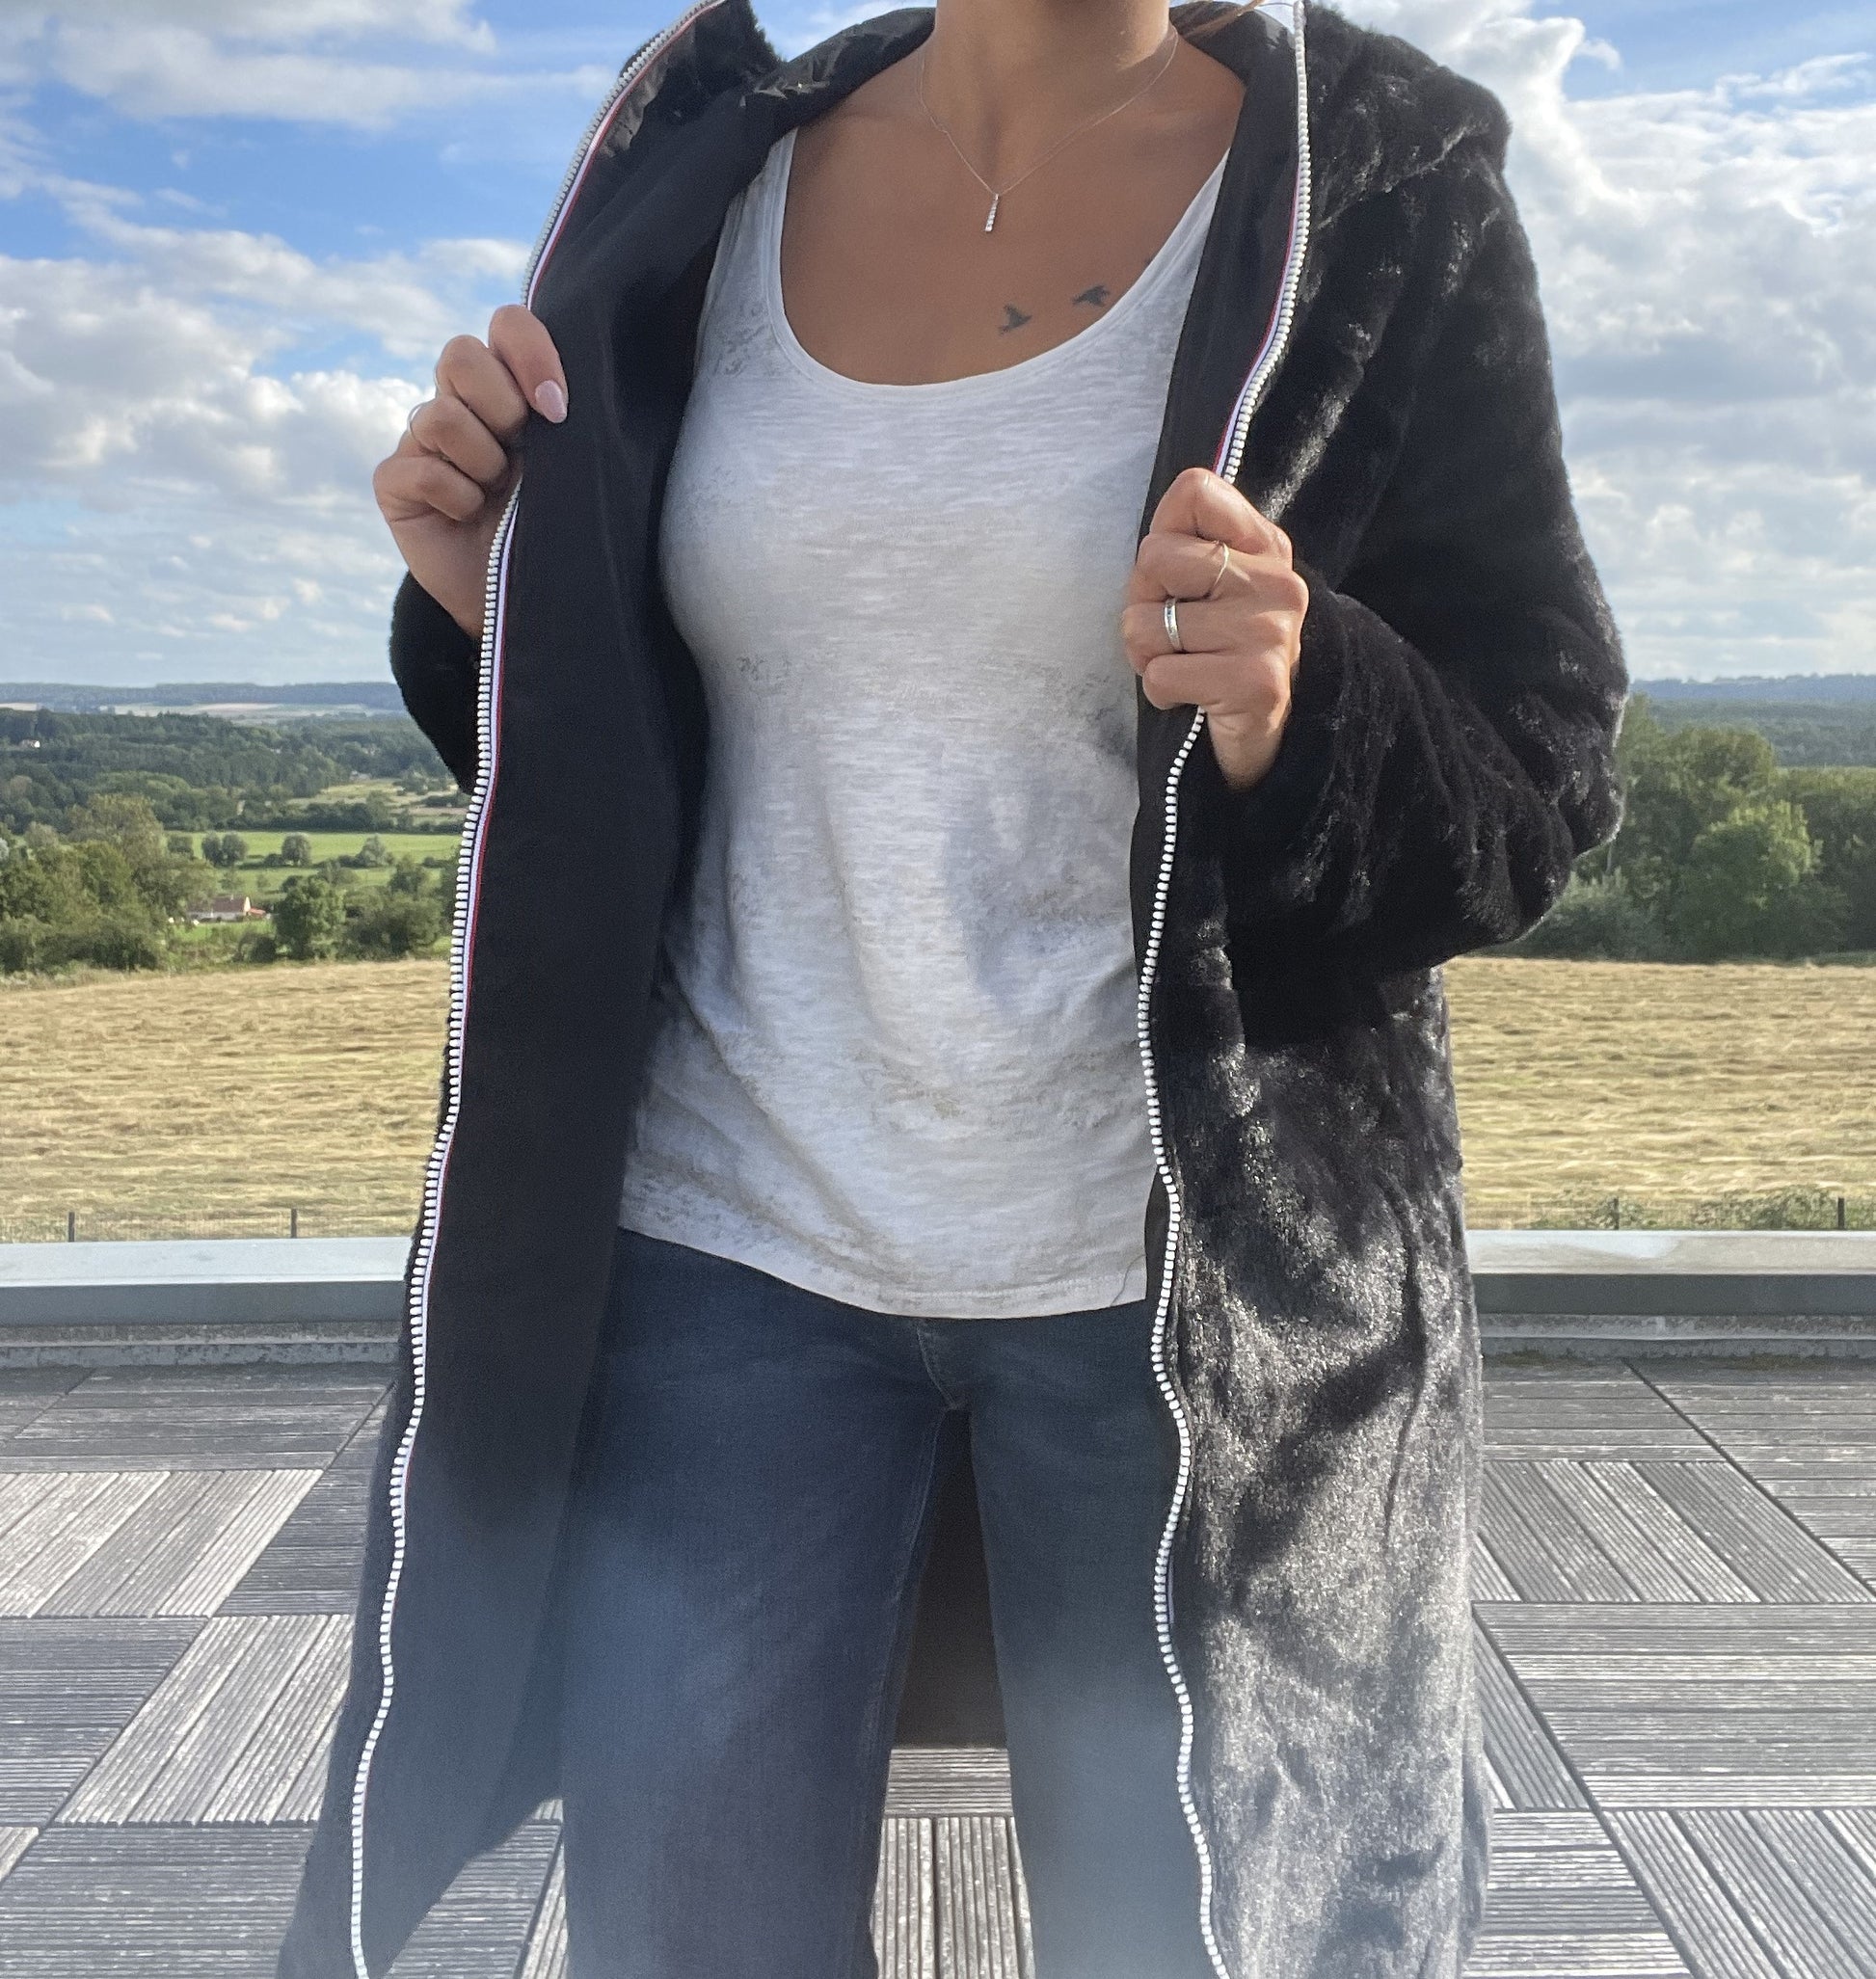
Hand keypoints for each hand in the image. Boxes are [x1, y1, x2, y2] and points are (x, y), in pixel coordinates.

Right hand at [373, 305, 568, 639]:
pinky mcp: (395, 481)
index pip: (507, 324)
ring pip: (442, 416)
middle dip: (501, 407)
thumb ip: (564, 418)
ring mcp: (421, 439)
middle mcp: (460, 402)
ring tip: (497, 494)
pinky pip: (423, 469)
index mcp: (508, 385)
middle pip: (460, 354)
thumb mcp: (576, 467)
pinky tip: (469, 517)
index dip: (529, 353)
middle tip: (522, 453)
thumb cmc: (558, 526)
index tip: (557, 408)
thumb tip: (559, 395)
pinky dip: (455, 497)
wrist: (523, 598)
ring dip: (482, 462)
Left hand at [1121, 466, 1308, 789]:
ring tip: (1185, 665)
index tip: (1177, 576)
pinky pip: (1161, 674)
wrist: (1265, 733)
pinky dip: (1161, 691)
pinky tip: (1192, 695)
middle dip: (1144, 601)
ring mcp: (1269, 631)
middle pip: (1155, 556)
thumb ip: (1185, 544)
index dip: (1161, 533)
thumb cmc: (1218, 651)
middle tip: (1176, 632)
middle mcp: (1275, 582)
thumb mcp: (1210, 586)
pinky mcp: (1256, 682)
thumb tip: (1153, 535)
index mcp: (1264, 546)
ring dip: (1148, 654)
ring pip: (1146, 622)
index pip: (1195, 491)